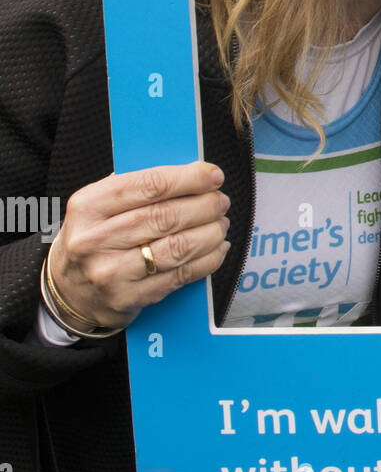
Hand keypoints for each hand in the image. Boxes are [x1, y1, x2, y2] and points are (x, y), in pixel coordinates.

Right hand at [47, 161, 230, 330]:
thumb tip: (191, 172)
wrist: (68, 292)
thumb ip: (137, 187)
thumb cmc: (94, 239)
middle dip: (204, 206)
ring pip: (177, 247)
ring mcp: (111, 273)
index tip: (213, 175)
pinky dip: (207, 260)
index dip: (188, 179)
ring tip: (221, 224)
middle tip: (220, 201)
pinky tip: (217, 248)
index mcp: (88, 207)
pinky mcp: (129, 299)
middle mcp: (96, 240)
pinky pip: (180, 276)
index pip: (149, 185)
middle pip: (166, 217)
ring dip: (210, 233)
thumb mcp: (98, 206)